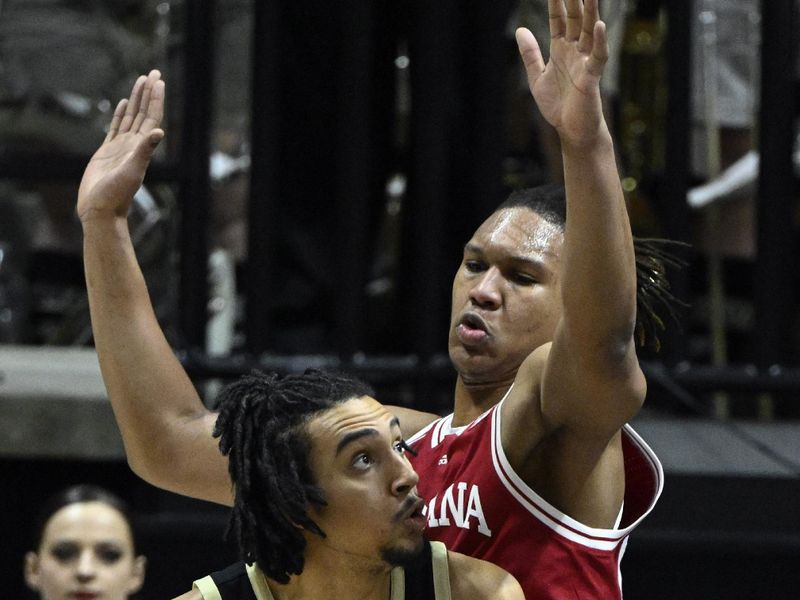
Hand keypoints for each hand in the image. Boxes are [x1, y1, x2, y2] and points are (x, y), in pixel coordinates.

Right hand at [77, 70, 164, 222]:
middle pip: (144, 112)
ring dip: (137, 99)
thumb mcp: (133, 171)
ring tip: (141, 81)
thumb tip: (159, 132)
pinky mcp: (108, 150)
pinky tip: (125, 103)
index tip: (159, 81)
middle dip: (149, 92)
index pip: (152, 117)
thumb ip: (145, 151)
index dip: (155, 99)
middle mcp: (134, 145)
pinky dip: (122, 113)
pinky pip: (117, 126)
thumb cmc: (116, 194)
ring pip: (132, 117)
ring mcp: (122, 147)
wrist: (100, 209)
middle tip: (153, 72)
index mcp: (142, 147)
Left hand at [515, 0, 608, 147]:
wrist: (571, 130)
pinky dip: (599, 41)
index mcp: (561, 50)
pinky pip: (598, 56)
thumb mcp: (536, 77)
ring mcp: (585, 62)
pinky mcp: (591, 77)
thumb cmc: (557, 105)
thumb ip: (530, 54)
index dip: (556, 3)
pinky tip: (599, 25)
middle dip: (574, 0)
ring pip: (589, 32)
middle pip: (576, 20)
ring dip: (590, 12)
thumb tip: (521, 30)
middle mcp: (575, 52)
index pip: (559, 20)